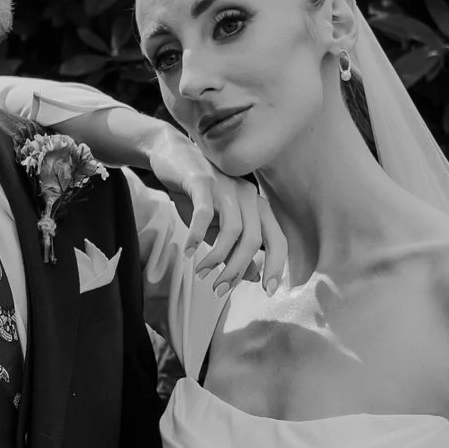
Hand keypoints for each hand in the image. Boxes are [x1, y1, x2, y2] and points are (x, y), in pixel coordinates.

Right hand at [143, 120, 273, 295]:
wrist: (171, 156)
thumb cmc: (197, 195)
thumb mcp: (218, 226)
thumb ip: (236, 250)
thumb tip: (253, 277)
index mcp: (257, 208)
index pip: (277, 240)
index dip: (276, 266)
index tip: (268, 291)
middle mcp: (247, 196)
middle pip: (254, 240)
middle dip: (237, 270)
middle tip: (219, 289)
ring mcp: (226, 187)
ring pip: (232, 230)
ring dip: (217, 257)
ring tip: (201, 273)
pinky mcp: (202, 181)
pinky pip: (204, 214)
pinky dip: (197, 236)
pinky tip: (188, 252)